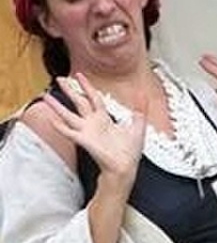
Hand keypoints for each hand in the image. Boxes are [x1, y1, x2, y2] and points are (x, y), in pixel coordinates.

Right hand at [44, 73, 144, 191]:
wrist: (125, 166)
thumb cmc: (129, 150)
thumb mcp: (138, 125)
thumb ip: (140, 109)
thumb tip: (145, 96)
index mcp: (104, 118)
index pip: (93, 97)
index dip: (87, 86)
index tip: (79, 75)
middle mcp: (93, 123)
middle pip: (78, 102)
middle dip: (69, 90)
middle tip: (59, 79)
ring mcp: (87, 132)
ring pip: (69, 115)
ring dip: (57, 106)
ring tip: (46, 97)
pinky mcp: (85, 141)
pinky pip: (70, 132)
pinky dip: (60, 126)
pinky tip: (52, 119)